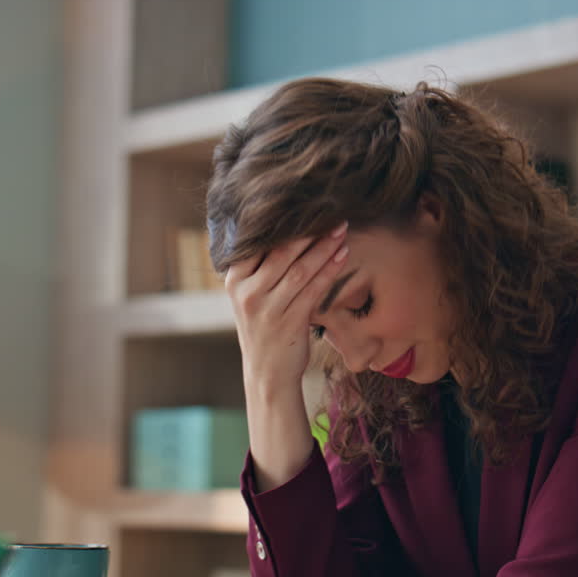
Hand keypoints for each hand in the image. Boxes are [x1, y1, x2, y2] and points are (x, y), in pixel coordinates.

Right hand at [225, 222, 348, 394]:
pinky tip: (342, 256)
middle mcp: (247, 292)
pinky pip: (313, 290)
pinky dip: (329, 270)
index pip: (257, 242)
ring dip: (324, 248)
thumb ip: (260, 266)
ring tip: (341, 231)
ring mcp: (266, 308)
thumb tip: (285, 226)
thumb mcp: (250, 295)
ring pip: (300, 270)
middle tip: (331, 213)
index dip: (281, 222)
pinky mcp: (288, 322)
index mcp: (234, 279)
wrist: (267, 372)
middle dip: (309, 231)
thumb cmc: (264, 326)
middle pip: (281, 252)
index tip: (304, 205)